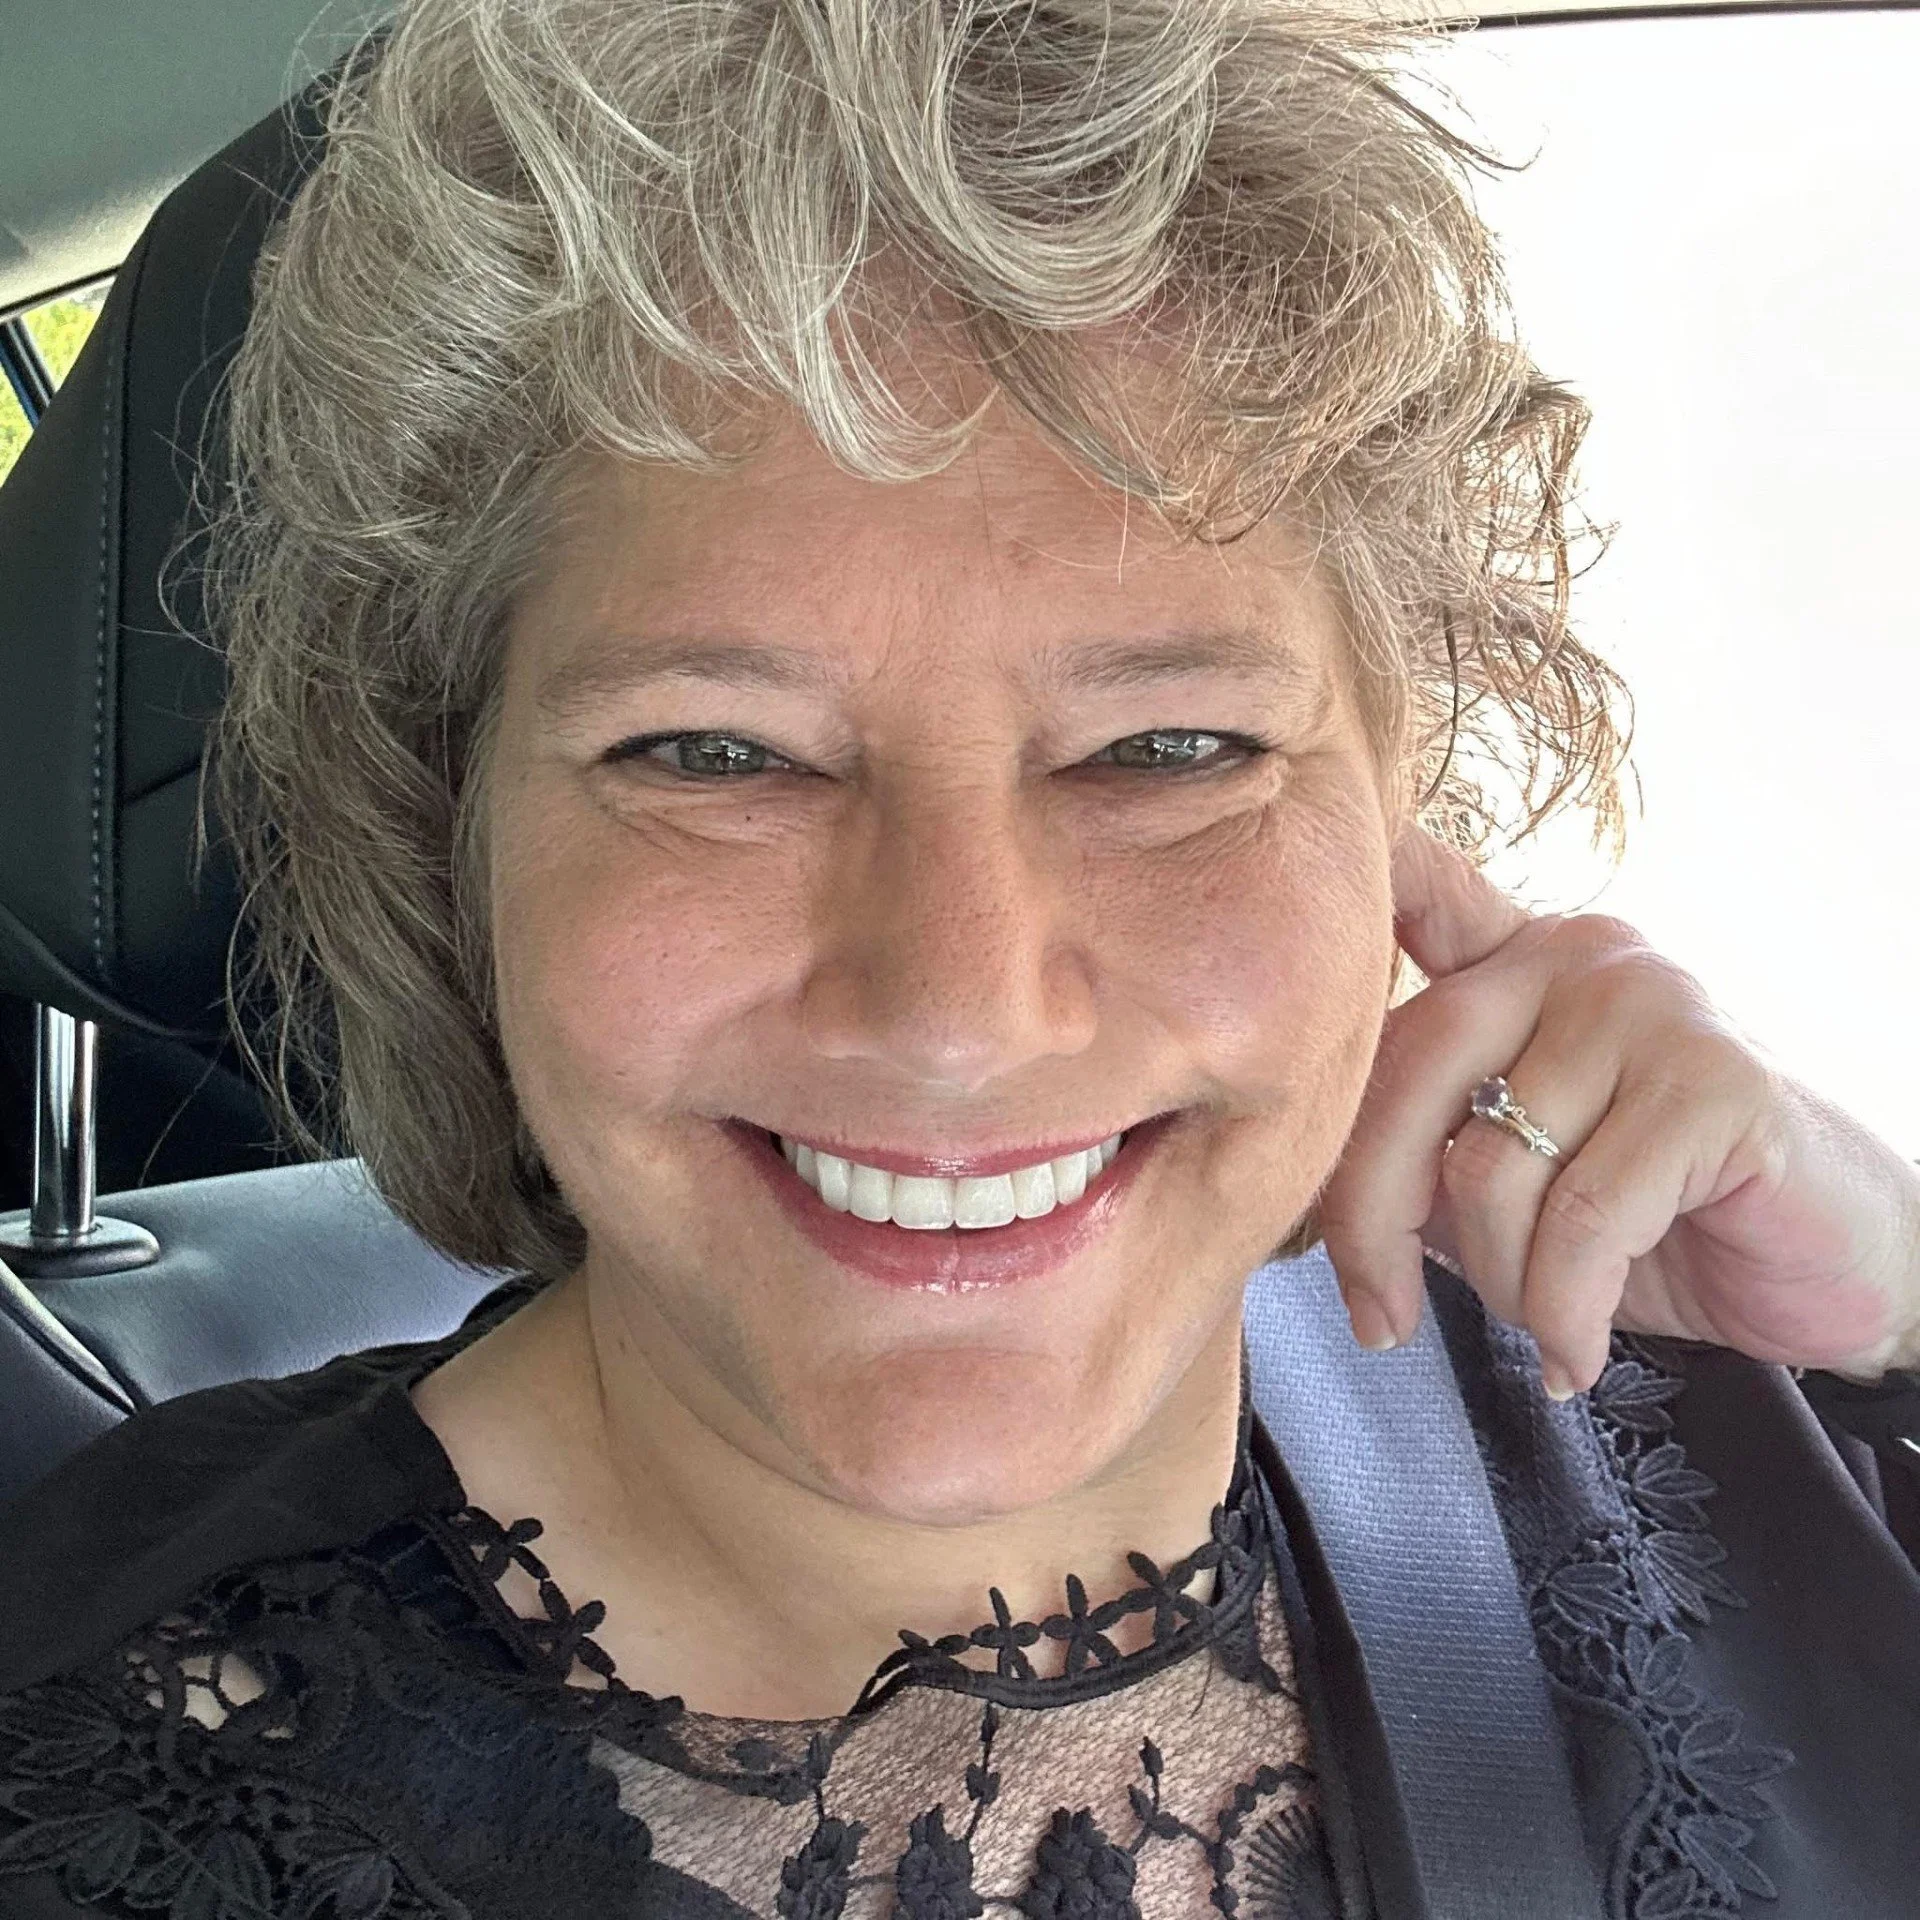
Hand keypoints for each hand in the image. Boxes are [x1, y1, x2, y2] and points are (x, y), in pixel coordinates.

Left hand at [1318, 827, 1919, 1397]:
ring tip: (1540, 1324)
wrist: (1824, 1271)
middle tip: (1380, 1320)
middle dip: (1370, 1221)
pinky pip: (1584, 1216)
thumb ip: (1418, 1147)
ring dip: (1499, 1284)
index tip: (1284, 878)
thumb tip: (1294, 1184)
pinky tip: (1577, 1354)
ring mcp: (1649, 1003)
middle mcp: (1572, 953)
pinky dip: (1564, 1310)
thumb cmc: (1647, 1222)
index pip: (1415, 893)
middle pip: (1408, 1073)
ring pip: (1491, 1164)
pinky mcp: (1716, 1080)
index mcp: (1511, 960)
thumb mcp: (1505, 1179)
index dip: (1359, 874)